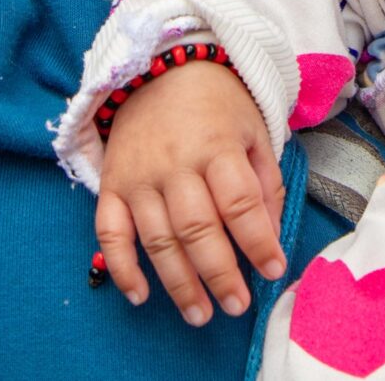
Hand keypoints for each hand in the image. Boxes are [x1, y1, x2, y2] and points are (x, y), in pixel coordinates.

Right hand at [95, 59, 286, 324]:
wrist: (162, 69)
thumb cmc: (218, 107)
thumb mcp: (254, 133)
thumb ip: (265, 185)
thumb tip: (269, 238)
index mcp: (217, 147)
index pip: (240, 203)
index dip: (258, 242)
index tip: (274, 272)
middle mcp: (175, 164)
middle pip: (197, 228)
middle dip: (219, 273)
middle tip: (236, 306)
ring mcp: (139, 177)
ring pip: (158, 239)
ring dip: (178, 283)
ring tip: (200, 315)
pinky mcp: (112, 184)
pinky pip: (110, 232)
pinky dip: (122, 267)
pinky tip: (140, 296)